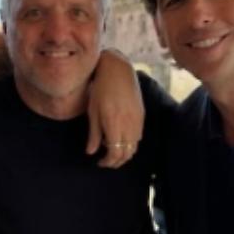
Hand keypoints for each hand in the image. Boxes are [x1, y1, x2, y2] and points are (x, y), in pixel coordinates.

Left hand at [86, 49, 143, 168]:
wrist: (118, 71)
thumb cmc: (101, 90)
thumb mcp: (93, 112)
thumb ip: (93, 134)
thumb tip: (91, 152)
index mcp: (114, 125)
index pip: (115, 153)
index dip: (108, 162)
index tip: (99, 162)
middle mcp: (129, 125)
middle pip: (127, 154)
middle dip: (116, 162)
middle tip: (106, 162)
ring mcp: (137, 121)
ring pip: (134, 147)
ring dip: (125, 154)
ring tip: (112, 152)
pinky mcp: (142, 115)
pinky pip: (138, 136)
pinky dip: (130, 144)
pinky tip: (120, 139)